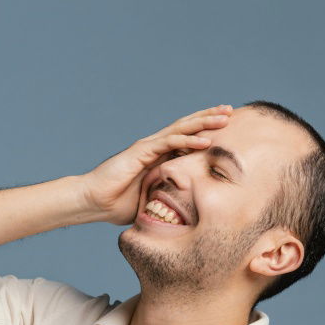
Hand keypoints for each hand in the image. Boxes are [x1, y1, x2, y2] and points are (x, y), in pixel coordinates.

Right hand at [77, 104, 232, 225]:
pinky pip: (169, 143)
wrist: (94, 202)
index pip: (185, 138)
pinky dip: (188, 140)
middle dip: (209, 117)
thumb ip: (165, 199)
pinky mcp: (141, 152)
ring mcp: (148, 147)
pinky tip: (205, 140)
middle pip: (186, 127)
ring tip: (225, 117)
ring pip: (181, 129)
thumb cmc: (116, 204)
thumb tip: (182, 213)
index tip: (225, 127)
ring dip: (204, 122)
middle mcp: (154, 146)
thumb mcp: (150, 201)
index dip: (204, 130)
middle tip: (230, 110)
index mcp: (157, 156)